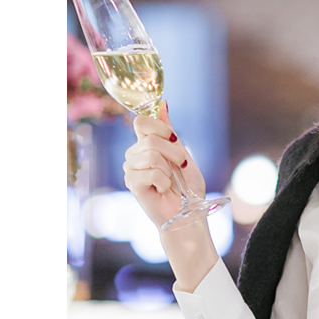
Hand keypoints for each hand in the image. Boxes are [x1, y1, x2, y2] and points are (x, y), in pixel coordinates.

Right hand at [122, 109, 216, 302]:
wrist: (187, 215)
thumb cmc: (187, 188)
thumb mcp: (183, 155)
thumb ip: (169, 131)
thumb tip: (162, 104)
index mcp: (146, 145)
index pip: (142, 121)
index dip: (159, 126)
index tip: (173, 139)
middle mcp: (135, 155)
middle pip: (150, 137)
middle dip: (173, 152)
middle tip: (179, 167)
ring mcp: (131, 169)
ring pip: (150, 153)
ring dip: (169, 168)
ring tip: (170, 181)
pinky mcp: (132, 184)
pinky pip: (150, 171)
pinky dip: (164, 180)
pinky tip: (163, 189)